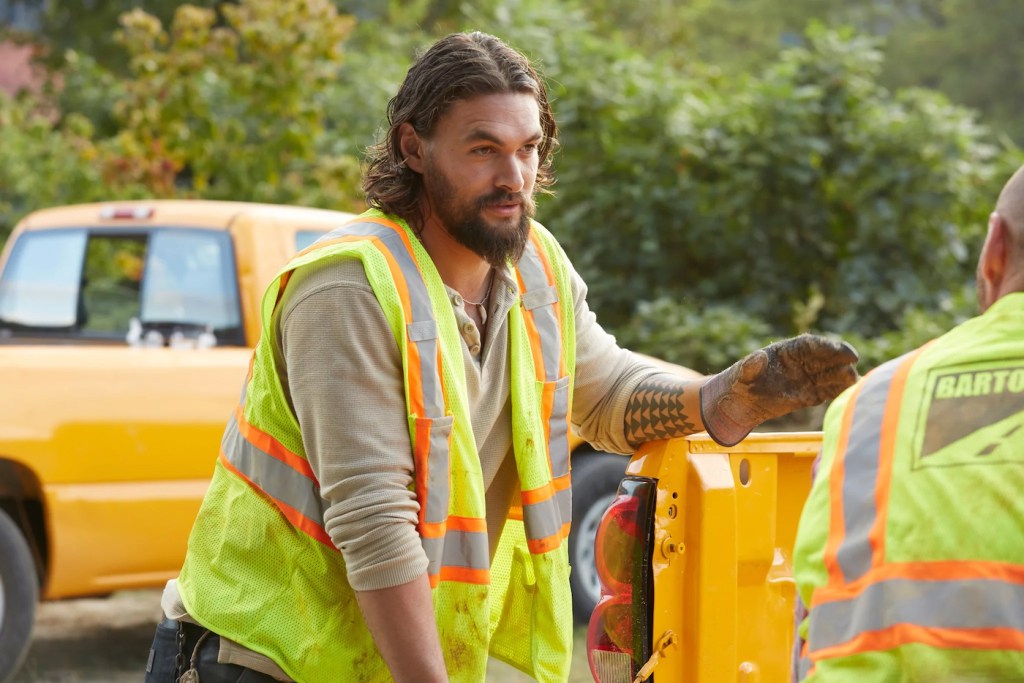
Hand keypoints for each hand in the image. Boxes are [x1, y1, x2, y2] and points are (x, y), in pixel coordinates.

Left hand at [700, 334, 858, 445]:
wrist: (736, 403)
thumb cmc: (736, 383)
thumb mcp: (741, 374)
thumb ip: (750, 366)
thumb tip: (758, 357)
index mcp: (786, 351)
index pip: (812, 344)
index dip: (829, 346)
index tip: (846, 351)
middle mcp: (799, 363)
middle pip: (825, 358)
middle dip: (841, 361)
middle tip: (854, 367)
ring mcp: (804, 379)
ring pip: (828, 375)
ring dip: (842, 378)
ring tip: (857, 383)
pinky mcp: (805, 395)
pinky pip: (825, 392)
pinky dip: (836, 393)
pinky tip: (849, 395)